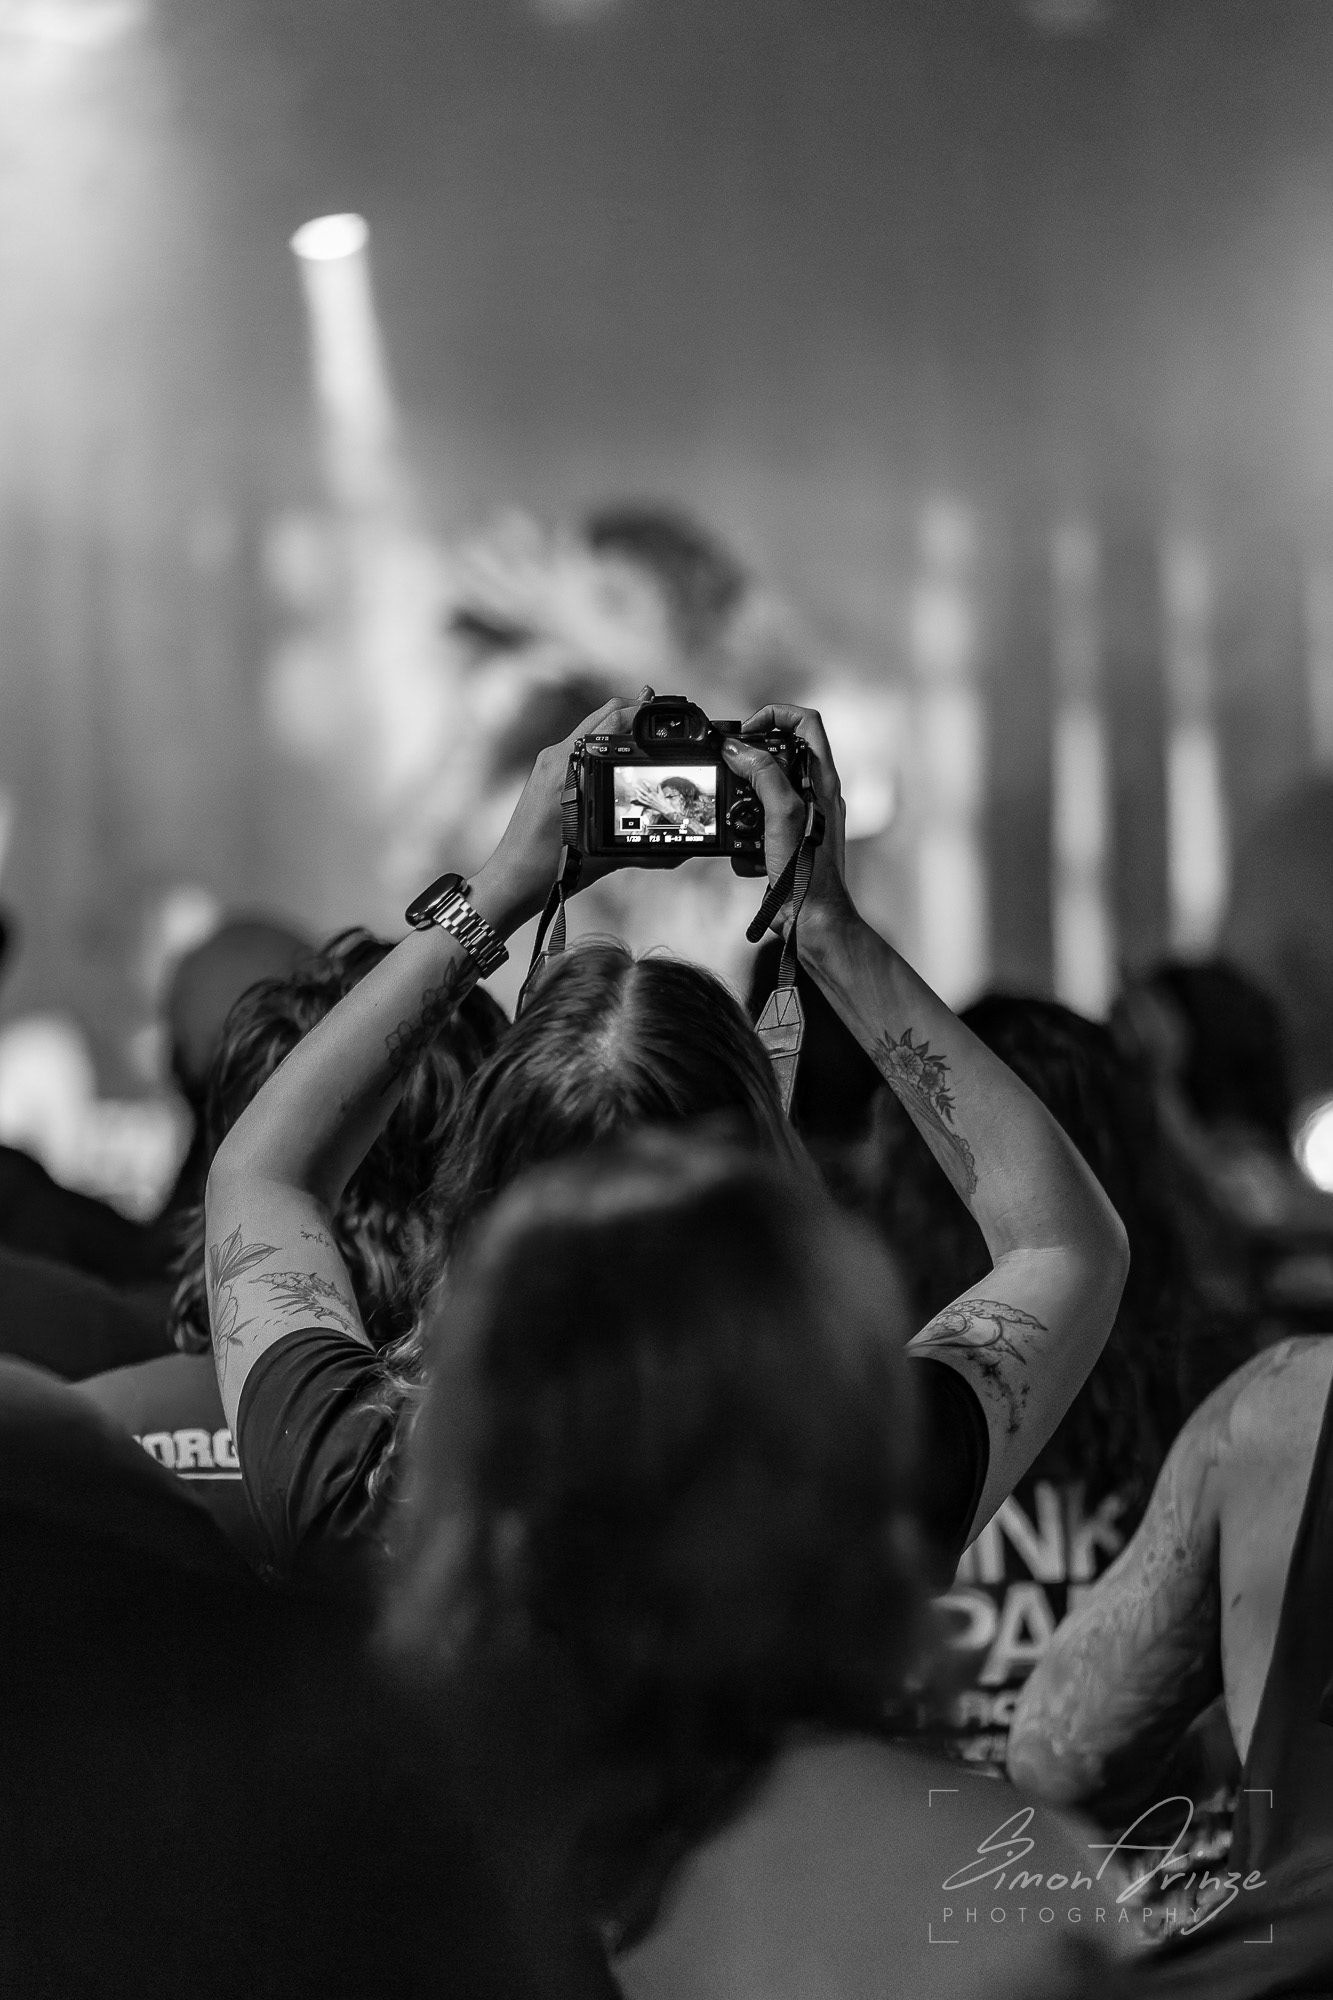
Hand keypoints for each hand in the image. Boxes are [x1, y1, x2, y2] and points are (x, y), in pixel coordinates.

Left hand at [468, 690, 647, 933]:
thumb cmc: (546, 868)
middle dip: (633, 712)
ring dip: (617, 727)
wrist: (511, 880)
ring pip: (590, 730)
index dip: (642, 710)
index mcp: (567, 766)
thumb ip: (645, 852)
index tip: (665, 711)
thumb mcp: (602, 857)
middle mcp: (555, 757)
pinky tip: (618, 760)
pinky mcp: (544, 774)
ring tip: (645, 735)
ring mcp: (547, 764)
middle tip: (661, 717)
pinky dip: (602, 745)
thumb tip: (681, 853)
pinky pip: (579, 748)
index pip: (612, 718)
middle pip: (602, 715)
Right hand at [721, 704, 851, 934]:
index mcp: (822, 779)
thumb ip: (763, 773)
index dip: (775, 716)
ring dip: (743, 808)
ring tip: (739, 826)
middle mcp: (815, 795)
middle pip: (780, 756)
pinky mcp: (787, 843)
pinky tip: (746, 857)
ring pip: (763, 795)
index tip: (747, 732)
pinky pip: (757, 829)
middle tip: (731, 776)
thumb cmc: (807, 869)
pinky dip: (746, 840)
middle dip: (750, 766)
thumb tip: (737, 747)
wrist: (811, 918)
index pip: (806, 723)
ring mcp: (802, 819)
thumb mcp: (781, 811)